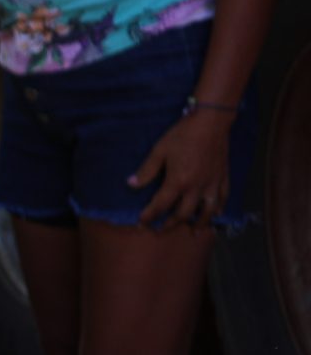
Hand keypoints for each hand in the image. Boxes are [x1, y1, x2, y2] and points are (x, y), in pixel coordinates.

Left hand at [132, 109, 234, 227]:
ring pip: (207, 211)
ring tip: (193, 231)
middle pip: (183, 213)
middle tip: (161, 229)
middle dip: (171, 224)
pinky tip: (217, 214)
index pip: (161, 205)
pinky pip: (223, 198)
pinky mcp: (223, 177)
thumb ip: (146, 170)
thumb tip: (131, 184)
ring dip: (199, 223)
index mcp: (178, 182)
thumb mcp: (159, 151)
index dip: (149, 216)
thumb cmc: (183, 135)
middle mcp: (196, 187)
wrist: (211, 123)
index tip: (142, 223)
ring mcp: (212, 184)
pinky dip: (220, 208)